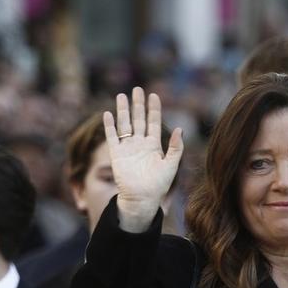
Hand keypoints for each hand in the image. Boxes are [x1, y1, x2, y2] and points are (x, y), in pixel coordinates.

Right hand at [103, 86, 184, 231]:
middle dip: (137, 104)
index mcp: (154, 145)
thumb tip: (180, 129)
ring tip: (121, 96)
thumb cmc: (158, 185)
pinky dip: (110, 126)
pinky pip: (112, 137)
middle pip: (138, 119)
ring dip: (123, 110)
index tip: (154, 95)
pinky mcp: (116, 154)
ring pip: (125, 124)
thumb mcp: (171, 165)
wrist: (142, 198)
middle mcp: (140, 144)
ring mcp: (127, 148)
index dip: (154, 109)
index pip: (153, 122)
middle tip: (137, 89)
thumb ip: (176, 148)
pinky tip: (108, 114)